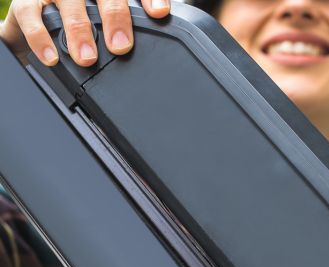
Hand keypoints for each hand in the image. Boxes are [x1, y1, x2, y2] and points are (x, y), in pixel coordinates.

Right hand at [0, 0, 169, 65]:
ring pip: (71, 3)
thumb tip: (146, 47)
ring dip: (80, 31)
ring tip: (88, 57)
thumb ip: (127, 26)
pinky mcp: (27, 1)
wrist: (34, 18)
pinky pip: (33, 15)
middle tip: (121, 46)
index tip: (160, 13)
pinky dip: (42, 38)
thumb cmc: (82, 19)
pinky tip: (53, 57)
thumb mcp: (106, 19)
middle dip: (116, 17)